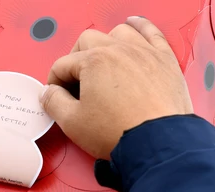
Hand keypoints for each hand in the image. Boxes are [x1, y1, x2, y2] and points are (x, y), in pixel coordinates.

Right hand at [40, 17, 193, 159]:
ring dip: (105, 43)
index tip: (57, 94)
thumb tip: (49, 93)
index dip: (54, 81)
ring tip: (100, 59)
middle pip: (87, 41)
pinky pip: (152, 33)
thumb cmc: (121, 132)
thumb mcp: (73, 123)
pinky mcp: (165, 61)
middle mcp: (119, 50)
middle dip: (75, 59)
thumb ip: (54, 103)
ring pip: (118, 33)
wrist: (158, 143)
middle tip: (75, 81)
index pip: (63, 64)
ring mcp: (144, 53)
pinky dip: (141, 27)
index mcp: (95, 61)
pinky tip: (133, 26)